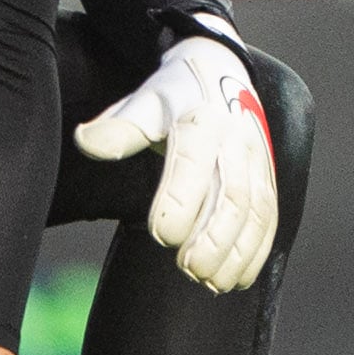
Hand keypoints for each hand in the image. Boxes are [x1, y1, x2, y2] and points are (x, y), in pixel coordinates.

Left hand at [72, 32, 278, 292]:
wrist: (223, 72)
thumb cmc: (173, 97)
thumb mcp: (142, 104)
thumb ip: (117, 129)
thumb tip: (84, 140)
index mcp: (200, 121)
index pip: (192, 163)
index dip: (180, 201)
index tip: (160, 235)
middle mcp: (234, 141)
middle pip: (232, 195)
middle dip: (213, 238)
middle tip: (187, 269)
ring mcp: (256, 162)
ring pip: (255, 212)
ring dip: (236, 252)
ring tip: (210, 282)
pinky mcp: (267, 179)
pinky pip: (268, 219)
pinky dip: (255, 252)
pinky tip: (236, 279)